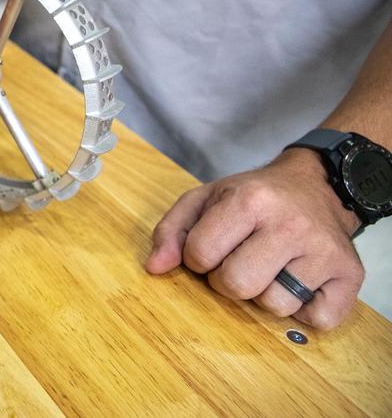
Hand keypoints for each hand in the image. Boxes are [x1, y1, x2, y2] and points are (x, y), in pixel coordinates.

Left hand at [145, 149, 364, 329]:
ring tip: (271, 268)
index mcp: (250, 200)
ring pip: (275, 307)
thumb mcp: (205, 199)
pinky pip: (317, 319)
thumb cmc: (254, 197)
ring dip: (265, 295)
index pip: (200, 255)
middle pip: (237, 286)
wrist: (317, 186)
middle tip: (240, 260)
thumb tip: (154, 268)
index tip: (212, 248)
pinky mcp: (350, 274)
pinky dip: (305, 310)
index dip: (198, 258)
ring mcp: (324, 250)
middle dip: (227, 281)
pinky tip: (300, 282)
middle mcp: (290, 224)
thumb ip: (171, 230)